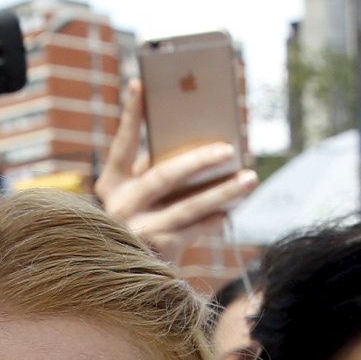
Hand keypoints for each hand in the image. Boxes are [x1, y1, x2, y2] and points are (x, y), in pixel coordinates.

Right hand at [96, 77, 257, 250]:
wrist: (122, 276)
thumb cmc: (139, 222)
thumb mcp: (137, 195)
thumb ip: (157, 173)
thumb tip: (202, 147)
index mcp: (111, 184)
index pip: (121, 144)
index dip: (129, 114)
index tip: (138, 83)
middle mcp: (120, 206)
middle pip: (164, 176)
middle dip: (199, 160)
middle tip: (229, 148)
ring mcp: (138, 231)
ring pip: (188, 207)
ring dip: (222, 191)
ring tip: (249, 178)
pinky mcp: (158, 252)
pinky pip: (195, 229)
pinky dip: (215, 217)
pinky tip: (230, 209)